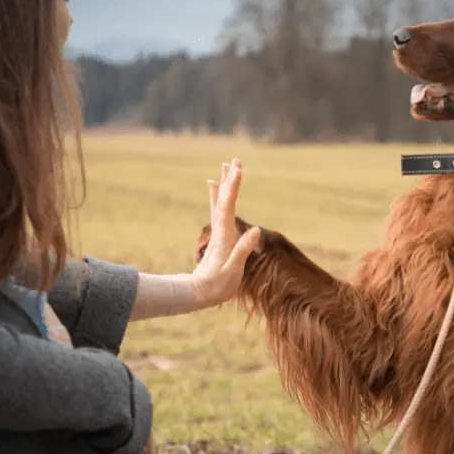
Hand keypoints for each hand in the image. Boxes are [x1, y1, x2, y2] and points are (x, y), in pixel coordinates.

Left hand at [191, 158, 260, 307]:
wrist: (197, 294)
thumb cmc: (217, 286)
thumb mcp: (232, 272)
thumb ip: (243, 250)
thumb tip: (256, 229)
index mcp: (225, 236)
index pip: (228, 206)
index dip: (233, 187)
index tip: (238, 169)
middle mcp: (220, 230)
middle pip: (223, 199)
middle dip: (230, 179)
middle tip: (234, 159)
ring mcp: (218, 232)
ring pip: (220, 202)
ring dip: (224, 184)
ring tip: (226, 166)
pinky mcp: (219, 236)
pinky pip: (218, 210)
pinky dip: (216, 196)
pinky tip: (213, 186)